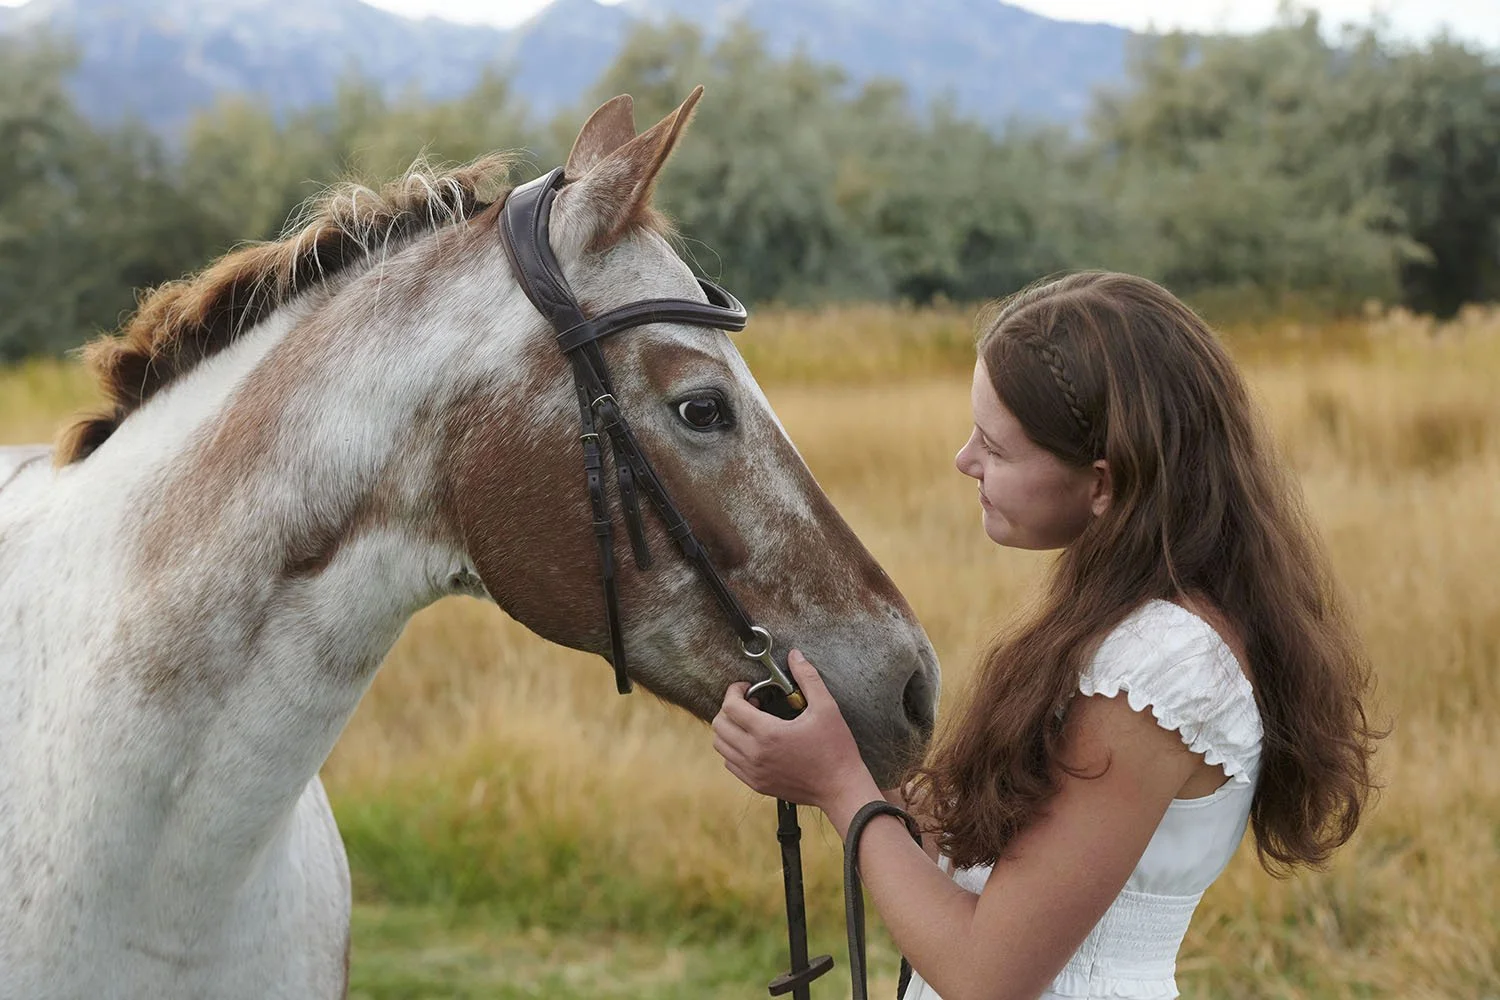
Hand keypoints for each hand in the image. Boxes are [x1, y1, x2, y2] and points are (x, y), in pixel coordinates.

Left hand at [712, 650, 875, 810]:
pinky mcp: (756, 784)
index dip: (734, 691)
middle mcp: (754, 754)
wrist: (840, 788)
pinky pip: (730, 763)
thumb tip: (795, 655)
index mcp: (768, 733)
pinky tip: (754, 742)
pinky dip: (734, 748)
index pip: (730, 707)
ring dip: (729, 728)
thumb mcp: (826, 707)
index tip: (747, 687)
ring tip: (751, 722)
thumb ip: (808, 677)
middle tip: (750, 703)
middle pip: (719, 725)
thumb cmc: (835, 748)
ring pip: (720, 746)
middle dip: (729, 708)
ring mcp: (753, 772)